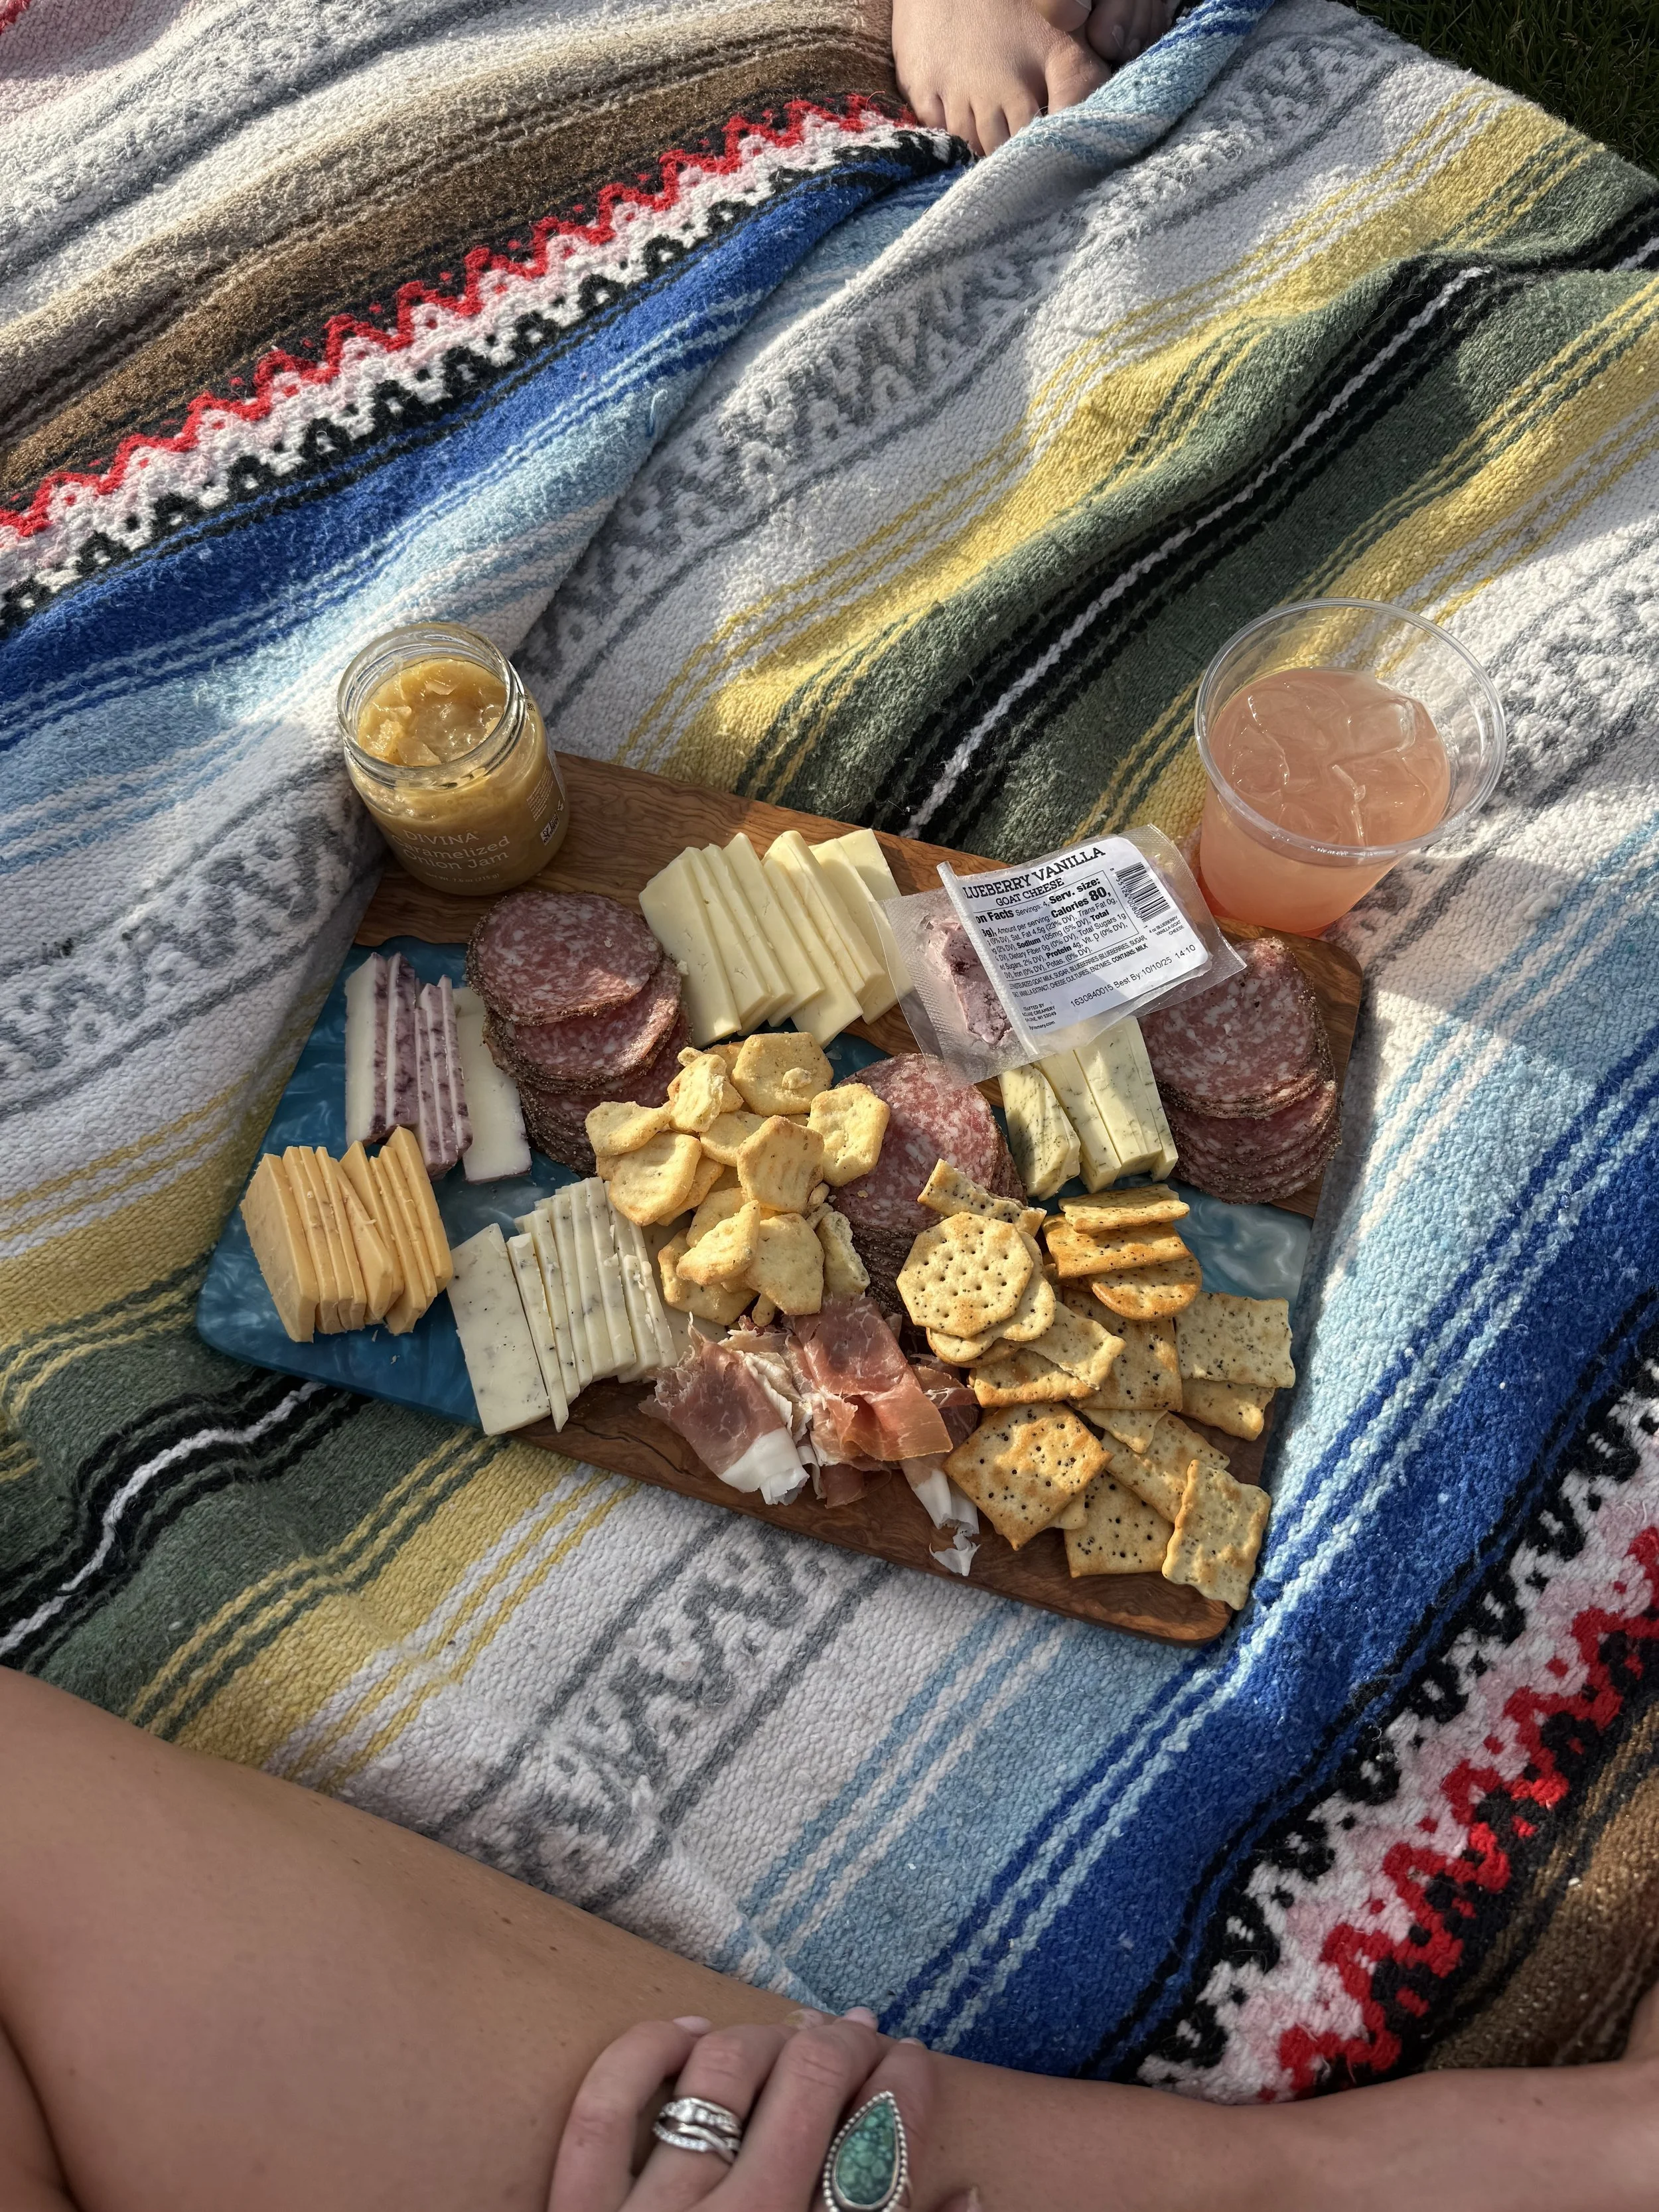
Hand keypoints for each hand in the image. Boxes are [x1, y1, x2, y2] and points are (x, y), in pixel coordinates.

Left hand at [548, 2008, 969, 2210]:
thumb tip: (970, 2195)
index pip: (882, 2150)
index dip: (908, 2085)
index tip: (912, 2059)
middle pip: (810, 2084)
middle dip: (847, 2045)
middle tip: (861, 2036)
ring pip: (721, 2073)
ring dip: (765, 2039)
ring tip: (789, 2040)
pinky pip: (608, 2104)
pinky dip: (651, 2051)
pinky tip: (691, 2036)